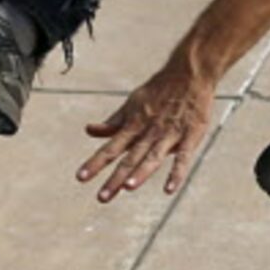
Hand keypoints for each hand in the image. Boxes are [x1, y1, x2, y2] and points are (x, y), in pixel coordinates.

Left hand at [77, 61, 216, 202]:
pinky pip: (183, 157)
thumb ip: (112, 123)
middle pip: (129, 158)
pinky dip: (176, 173)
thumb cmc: (159, 90)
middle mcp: (148, 131)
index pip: (110, 148)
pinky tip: (169, 189)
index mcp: (133, 125)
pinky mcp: (190, 135)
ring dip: (140, 172)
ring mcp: (169, 134)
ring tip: (127, 187)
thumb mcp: (132, 104)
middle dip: (115, 178)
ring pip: (152, 156)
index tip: (80, 178)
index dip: (95, 163)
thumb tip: (89, 130)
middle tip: (102, 198)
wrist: (189, 72)